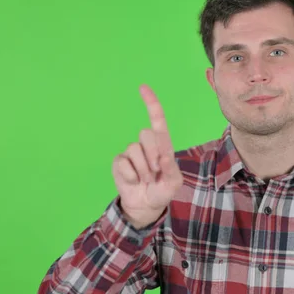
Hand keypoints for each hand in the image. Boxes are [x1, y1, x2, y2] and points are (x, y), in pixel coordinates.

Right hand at [111, 84, 183, 228]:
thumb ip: (171, 168)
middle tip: (156, 172)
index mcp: (163, 145)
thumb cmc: (163, 191)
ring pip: (134, 149)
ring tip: (146, 179)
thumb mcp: (173, 183)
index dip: (151, 104)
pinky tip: (134, 181)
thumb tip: (163, 156)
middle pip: (146, 134)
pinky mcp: (119, 162)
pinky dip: (131, 176)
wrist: (146, 206)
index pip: (158, 121)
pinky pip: (123, 163)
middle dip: (152, 155)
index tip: (142, 87)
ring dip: (142, 169)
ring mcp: (131, 153)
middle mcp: (147, 145)